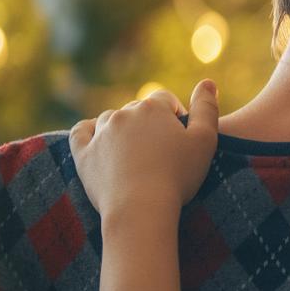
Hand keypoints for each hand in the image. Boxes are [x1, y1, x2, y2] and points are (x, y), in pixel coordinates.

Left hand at [70, 80, 219, 222]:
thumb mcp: (205, 141)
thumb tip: (208, 82)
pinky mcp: (84, 153)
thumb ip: (207, 108)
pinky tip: (99, 139)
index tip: (182, 138)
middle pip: (138, 109)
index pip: (165, 100)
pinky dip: (90, 131)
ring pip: (112, 119)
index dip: (176, 115)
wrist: (141, 208)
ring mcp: (101, 132)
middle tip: (162, 151)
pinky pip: (82, 132)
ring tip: (136, 153)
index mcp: (152, 108)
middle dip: (150, 123)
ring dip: (123, 129)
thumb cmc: (177, 176)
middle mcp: (124, 113)